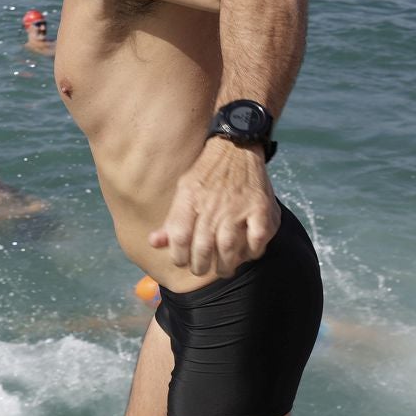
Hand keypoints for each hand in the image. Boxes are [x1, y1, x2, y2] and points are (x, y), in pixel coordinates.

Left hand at [149, 141, 278, 276]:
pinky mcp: (261, 208)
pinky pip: (257, 239)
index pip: (178, 238)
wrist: (236, 146)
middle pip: (202, 248)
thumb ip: (171, 220)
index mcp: (190, 200)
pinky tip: (247, 252)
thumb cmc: (207, 174)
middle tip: (202, 268)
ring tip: (223, 268)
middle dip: (200, 266)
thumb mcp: (183, 191)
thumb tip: (154, 243)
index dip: (178, 257)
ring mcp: (238, 207)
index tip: (182, 261)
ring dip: (225, 265)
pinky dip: (252, 251)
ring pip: (228, 248)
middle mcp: (212, 205)